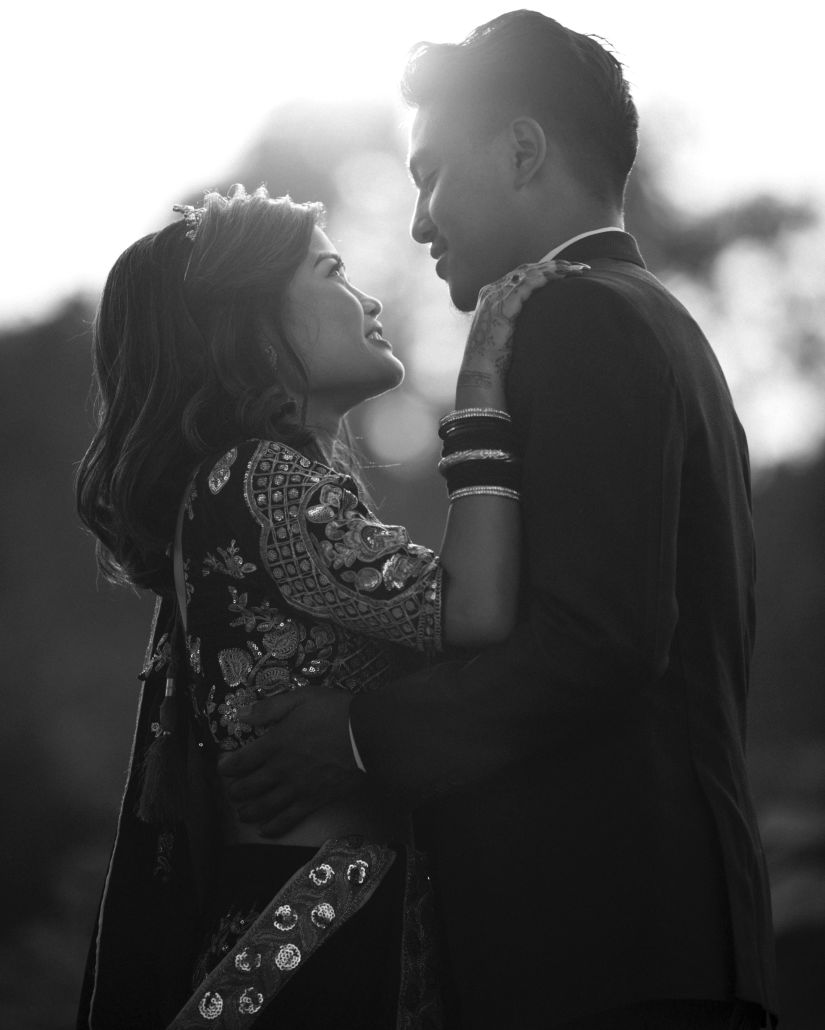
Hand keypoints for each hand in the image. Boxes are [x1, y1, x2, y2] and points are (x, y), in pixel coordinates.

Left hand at [217, 685, 363, 837]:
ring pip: (264, 806)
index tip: (223, 768)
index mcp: (275, 744)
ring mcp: (297, 788)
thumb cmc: (334, 712)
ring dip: (248, 811)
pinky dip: (274, 827)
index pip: (241, 761)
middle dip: (235, 791)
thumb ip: (271, 708)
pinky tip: (266, 830)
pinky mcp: (314, 801)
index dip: (227, 767)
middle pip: (249, 787)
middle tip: (232, 792)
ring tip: (242, 813)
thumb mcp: (301, 698)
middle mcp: (281, 770)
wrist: (366, 735)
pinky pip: (288, 819)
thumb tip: (243, 714)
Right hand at [457, 259, 588, 404]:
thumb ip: (518, 317)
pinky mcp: (501, 306)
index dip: (546, 270)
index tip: (568, 270)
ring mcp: (495, 297)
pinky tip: (559, 277)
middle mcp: (493, 291)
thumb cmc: (495, 355)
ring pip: (528, 274)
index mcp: (493, 294)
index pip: (522, 274)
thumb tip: (539, 316)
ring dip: (553, 270)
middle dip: (554, 265)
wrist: (481, 368)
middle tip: (578, 266)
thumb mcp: (508, 330)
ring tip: (574, 269)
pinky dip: (542, 280)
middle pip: (527, 269)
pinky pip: (524, 286)